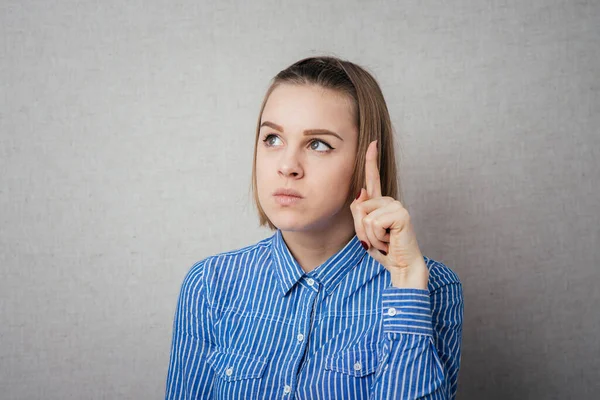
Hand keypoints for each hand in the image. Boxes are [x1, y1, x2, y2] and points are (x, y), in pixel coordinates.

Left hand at [350, 140, 428, 288]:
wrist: (401, 266)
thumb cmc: (384, 250)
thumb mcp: (364, 231)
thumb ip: (359, 211)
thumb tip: (362, 193)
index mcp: (380, 204)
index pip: (373, 179)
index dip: (371, 160)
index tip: (372, 142)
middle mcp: (389, 201)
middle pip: (358, 207)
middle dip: (362, 229)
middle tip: (379, 239)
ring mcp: (396, 206)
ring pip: (365, 216)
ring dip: (370, 235)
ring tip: (385, 241)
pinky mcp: (401, 214)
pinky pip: (374, 223)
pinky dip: (377, 237)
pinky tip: (390, 241)